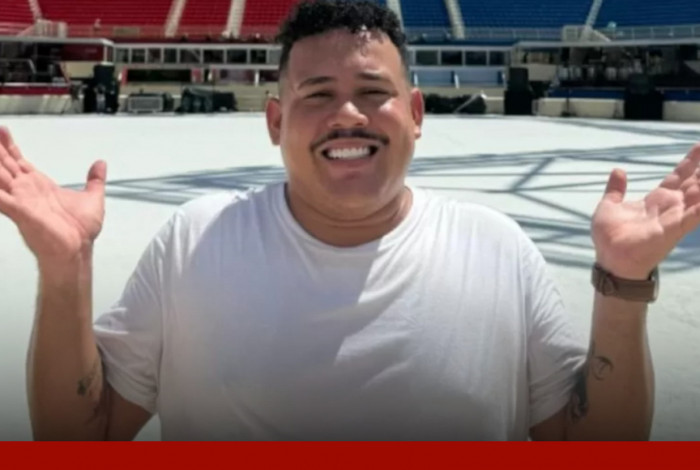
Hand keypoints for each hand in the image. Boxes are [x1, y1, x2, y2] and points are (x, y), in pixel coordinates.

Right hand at [0, 127, 106, 263]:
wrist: (78, 249)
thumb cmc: (81, 230)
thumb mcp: (92, 198)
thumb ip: (95, 180)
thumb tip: (101, 164)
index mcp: (39, 185)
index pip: (19, 161)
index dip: (10, 146)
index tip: (3, 129)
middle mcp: (26, 190)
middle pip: (4, 163)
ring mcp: (20, 200)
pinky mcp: (19, 211)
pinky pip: (0, 198)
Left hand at [592, 144, 699, 279]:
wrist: (609, 259)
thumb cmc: (609, 237)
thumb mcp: (609, 206)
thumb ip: (615, 189)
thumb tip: (618, 170)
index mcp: (655, 201)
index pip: (677, 177)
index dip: (688, 163)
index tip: (699, 146)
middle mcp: (669, 208)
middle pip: (692, 182)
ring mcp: (673, 218)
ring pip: (697, 196)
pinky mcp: (673, 230)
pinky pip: (693, 216)